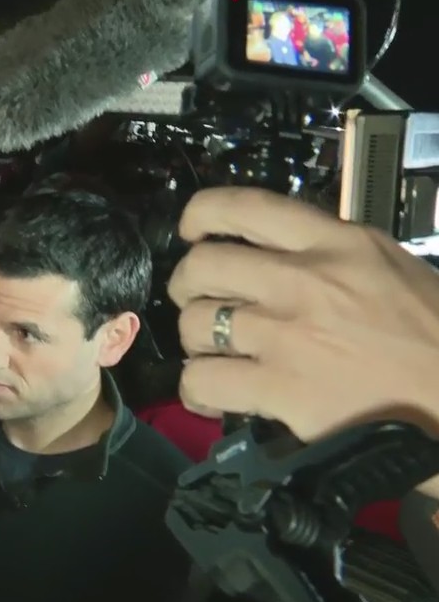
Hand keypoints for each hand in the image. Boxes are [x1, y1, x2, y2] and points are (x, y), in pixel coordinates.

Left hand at [168, 186, 438, 441]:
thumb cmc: (436, 338)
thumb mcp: (391, 268)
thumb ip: (332, 256)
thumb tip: (278, 258)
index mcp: (338, 244)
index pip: (245, 207)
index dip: (201, 214)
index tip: (192, 230)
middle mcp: (304, 281)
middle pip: (203, 265)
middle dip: (187, 285)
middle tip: (199, 302)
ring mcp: (287, 335)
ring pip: (195, 322)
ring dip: (194, 339)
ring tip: (214, 351)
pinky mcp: (279, 388)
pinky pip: (202, 380)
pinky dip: (197, 389)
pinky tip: (212, 394)